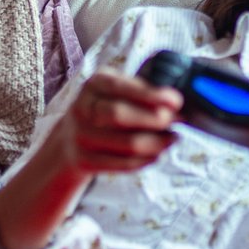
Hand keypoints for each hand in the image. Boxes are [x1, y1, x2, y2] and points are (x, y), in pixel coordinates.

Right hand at [49, 70, 182, 178]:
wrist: (70, 138)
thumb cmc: (106, 108)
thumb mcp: (116, 90)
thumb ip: (142, 91)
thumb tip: (176, 103)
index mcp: (93, 84)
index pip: (122, 88)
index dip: (151, 95)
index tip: (176, 101)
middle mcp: (82, 108)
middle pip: (119, 115)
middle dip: (155, 119)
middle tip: (178, 120)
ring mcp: (81, 137)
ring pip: (127, 143)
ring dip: (157, 143)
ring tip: (173, 138)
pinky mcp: (85, 161)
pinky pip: (122, 164)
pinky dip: (145, 160)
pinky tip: (158, 154)